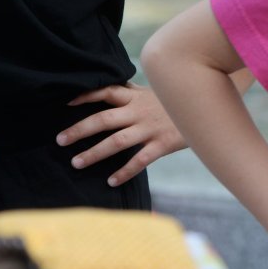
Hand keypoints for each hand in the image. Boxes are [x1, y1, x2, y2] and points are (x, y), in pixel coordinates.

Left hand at [62, 84, 186, 186]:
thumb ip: (132, 92)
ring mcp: (151, 128)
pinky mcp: (163, 144)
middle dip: (80, 130)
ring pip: (117, 141)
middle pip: (104, 119)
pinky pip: (140, 160)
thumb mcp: (155, 92)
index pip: (107, 92)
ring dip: (94, 152)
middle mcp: (140, 112)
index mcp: (136, 97)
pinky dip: (124, 172)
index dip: (86, 96)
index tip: (66, 103)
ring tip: (76, 162)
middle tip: (60, 140)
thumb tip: (109, 87)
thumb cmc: (176, 102)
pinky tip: (111, 181)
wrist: (207, 109)